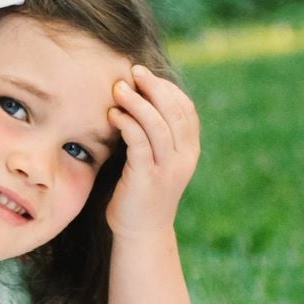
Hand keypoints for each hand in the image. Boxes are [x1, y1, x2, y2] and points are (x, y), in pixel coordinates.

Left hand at [106, 64, 199, 240]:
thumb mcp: (157, 158)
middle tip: (133, 72)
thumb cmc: (143, 190)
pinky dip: (127, 124)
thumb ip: (156, 133)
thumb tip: (139, 96)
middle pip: (173, 112)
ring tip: (118, 89)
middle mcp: (184, 158)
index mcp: (190, 150)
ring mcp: (168, 169)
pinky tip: (114, 115)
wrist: (141, 231)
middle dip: (153, 87)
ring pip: (157, 125)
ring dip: (137, 102)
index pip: (186, 109)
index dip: (167, 88)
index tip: (145, 75)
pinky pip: (139, 143)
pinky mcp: (147, 179)